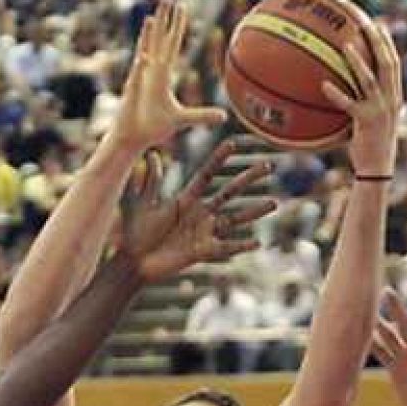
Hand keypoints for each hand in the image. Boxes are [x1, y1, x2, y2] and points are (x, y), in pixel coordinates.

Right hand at [110, 0, 225, 150]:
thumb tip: (224, 117)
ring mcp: (140, 81)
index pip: (171, 46)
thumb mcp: (183, 120)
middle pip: (158, 41)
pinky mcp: (133, 94)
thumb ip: (202, 116)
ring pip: (146, 53)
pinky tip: (145, 57)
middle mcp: (150, 73)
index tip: (181, 9)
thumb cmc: (152, 128)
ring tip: (153, 18)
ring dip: (149, 37)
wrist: (132, 138)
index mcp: (161, 76)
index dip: (176, 28)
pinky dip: (141, 68)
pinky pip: (138, 78)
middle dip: (164, 21)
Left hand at [117, 140, 275, 282]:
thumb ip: (150, 180)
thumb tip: (151, 154)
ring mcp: (204, 232)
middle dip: (249, 179)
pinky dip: (241, 246)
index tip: (233, 143)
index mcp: (187, 199)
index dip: (220, 159)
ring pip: (235, 219)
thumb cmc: (136, 234)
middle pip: (230, 192)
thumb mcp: (143, 204)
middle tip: (268, 166)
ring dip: (254, 212)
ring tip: (273, 203)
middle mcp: (200, 214)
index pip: (208, 175)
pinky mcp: (202, 251)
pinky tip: (257, 242)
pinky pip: (225, 248)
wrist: (133, 262)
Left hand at [320, 15, 402, 176]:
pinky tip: (323, 85)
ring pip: (370, 80)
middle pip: (388, 64)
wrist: (377, 168)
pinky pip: (349, 105)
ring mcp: (380, 110)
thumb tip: (342, 84)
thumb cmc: (370, 143)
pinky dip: (337, 94)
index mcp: (394, 96)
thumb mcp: (371, 118)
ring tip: (345, 46)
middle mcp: (391, 100)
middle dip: (378, 42)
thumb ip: (364, 100)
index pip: (394, 63)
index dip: (387, 43)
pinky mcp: (366, 122)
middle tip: (367, 24)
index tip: (378, 24)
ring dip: (358, 62)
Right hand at [372, 286, 406, 405]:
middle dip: (396, 308)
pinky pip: (383, 355)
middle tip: (386, 291)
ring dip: (380, 324)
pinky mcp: (396, 371)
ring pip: (391, 337)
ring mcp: (406, 359)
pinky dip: (373, 346)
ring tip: (369, 311)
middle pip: (405, 324)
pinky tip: (363, 337)